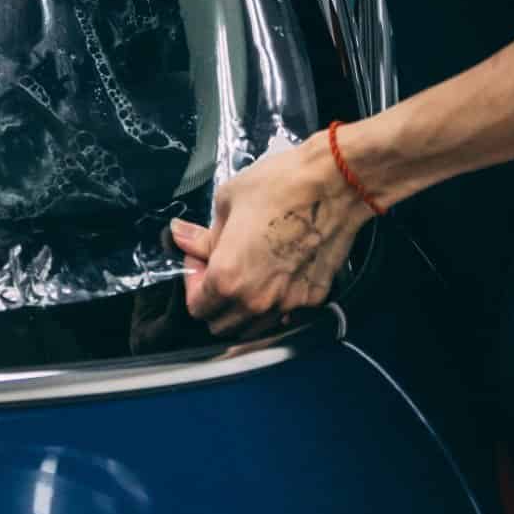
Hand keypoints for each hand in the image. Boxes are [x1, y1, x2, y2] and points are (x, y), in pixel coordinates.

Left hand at [171, 136, 369, 335]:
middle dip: (214, 301)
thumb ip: (203, 233)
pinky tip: (274, 275)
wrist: (333, 185)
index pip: (197, 307)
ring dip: (242, 308)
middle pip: (223, 325)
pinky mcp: (313, 299)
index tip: (200, 259)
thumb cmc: (278, 186)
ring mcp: (288, 304)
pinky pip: (284, 315)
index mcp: (228, 277)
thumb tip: (180, 238)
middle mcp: (256, 301)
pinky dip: (273, 304)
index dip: (193, 281)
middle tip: (219, 266)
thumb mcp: (227, 201)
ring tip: (247, 272)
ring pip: (253, 328)